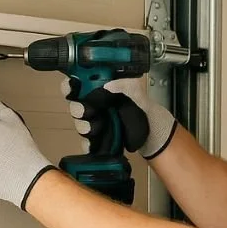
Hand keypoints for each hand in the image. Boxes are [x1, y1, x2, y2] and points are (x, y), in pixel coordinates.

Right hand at [61, 75, 176, 159]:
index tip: (72, 86)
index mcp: (104, 90)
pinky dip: (88, 143)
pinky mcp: (99, 139)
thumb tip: (109, 85)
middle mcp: (98, 105)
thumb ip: (126, 85)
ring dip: (84, 125)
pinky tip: (93, 142)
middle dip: (77, 108)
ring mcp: (98, 122)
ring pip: (80, 123)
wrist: (155, 134)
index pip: (80, 84)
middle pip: (76, 104)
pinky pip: (86, 142)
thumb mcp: (139, 93)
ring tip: (94, 127)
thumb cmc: (146, 111)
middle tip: (84, 110)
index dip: (71, 85)